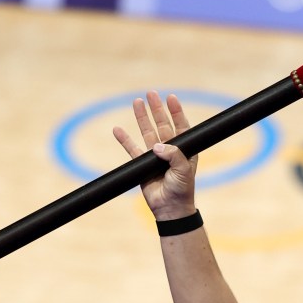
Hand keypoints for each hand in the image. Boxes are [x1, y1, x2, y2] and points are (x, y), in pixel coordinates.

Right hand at [112, 91, 198, 218]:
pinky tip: (117, 129)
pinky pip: (132, 149)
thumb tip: (157, 145)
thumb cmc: (182, 190)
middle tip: (151, 93)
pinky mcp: (142, 164)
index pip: (181, 126)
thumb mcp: (183, 171)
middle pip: (162, 124)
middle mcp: (170, 150)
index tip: (171, 97)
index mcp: (184, 150)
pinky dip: (124, 139)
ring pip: (147, 132)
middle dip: (157, 109)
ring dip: (142, 118)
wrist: (170, 208)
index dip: (176, 112)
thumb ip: (173, 155)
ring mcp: (155, 156)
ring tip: (137, 101)